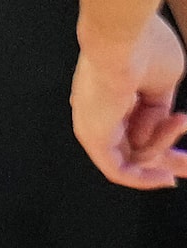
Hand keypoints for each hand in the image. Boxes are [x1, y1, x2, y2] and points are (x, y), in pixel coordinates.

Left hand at [72, 8, 186, 188]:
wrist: (123, 43)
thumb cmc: (143, 51)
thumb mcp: (164, 84)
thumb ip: (159, 113)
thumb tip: (155, 133)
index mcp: (114, 96)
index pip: (138, 127)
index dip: (164, 140)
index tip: (184, 155)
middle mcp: (100, 114)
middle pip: (133, 148)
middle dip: (164, 159)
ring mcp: (94, 128)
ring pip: (133, 155)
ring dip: (164, 144)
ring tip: (179, 121)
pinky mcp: (93, 139)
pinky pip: (117, 169)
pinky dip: (141, 177)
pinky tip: (164, 179)